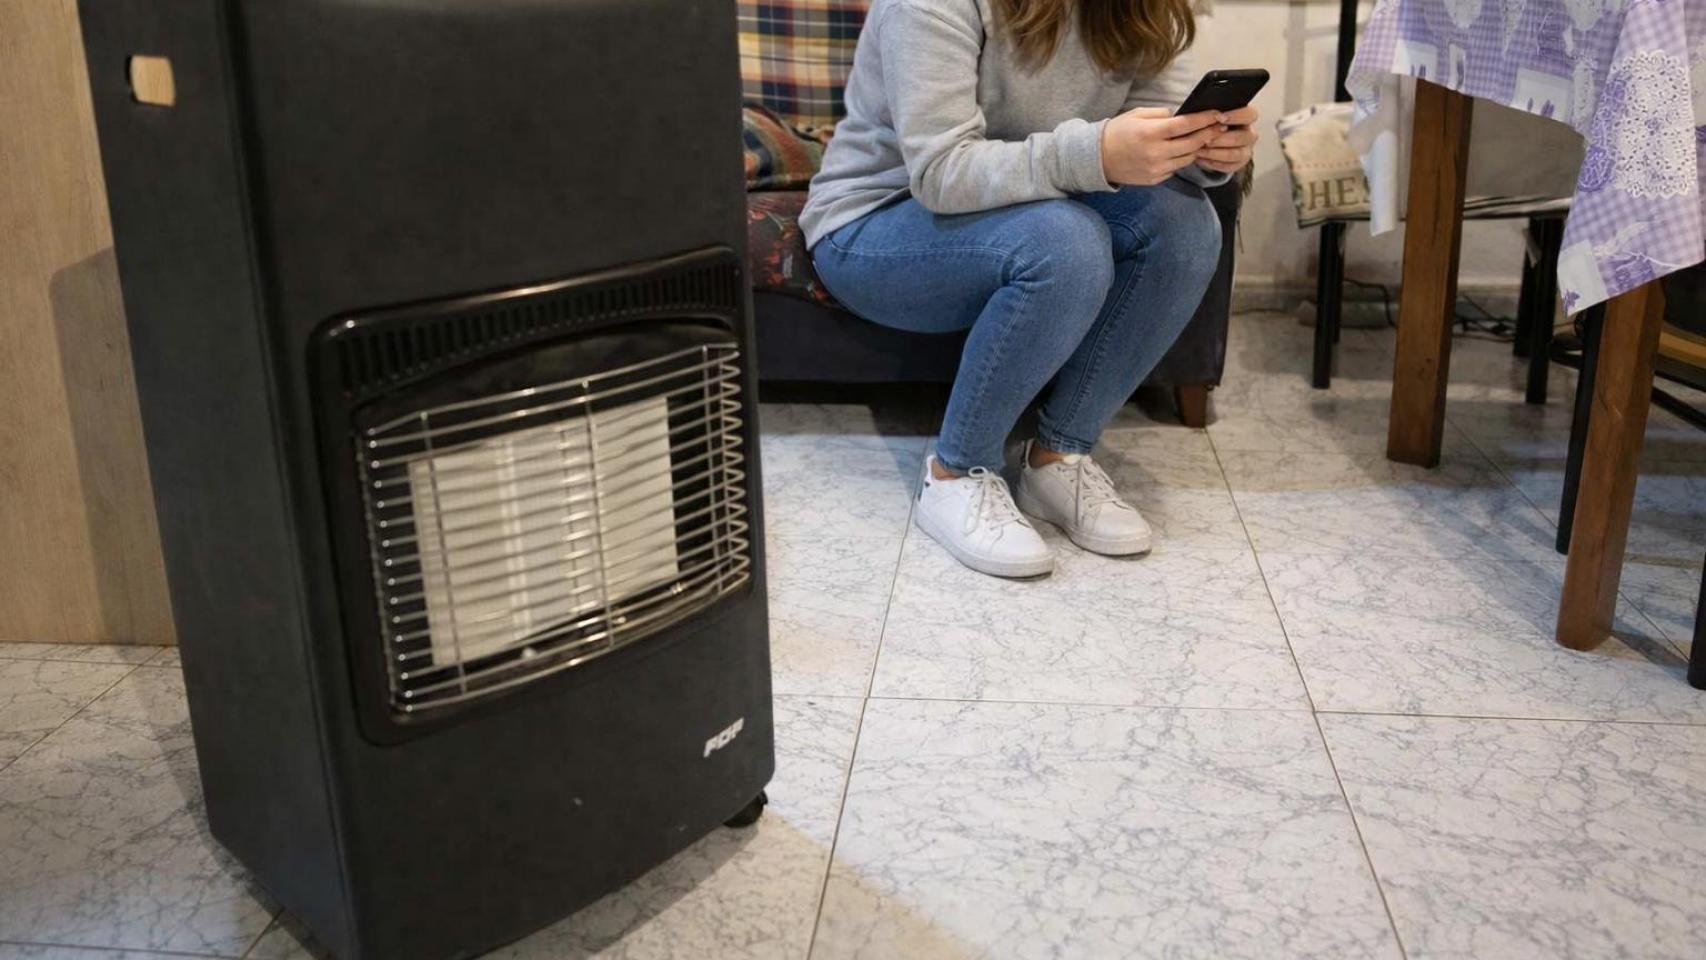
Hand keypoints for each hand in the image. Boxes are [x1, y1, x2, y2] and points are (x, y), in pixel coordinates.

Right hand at [1100, 107, 1226, 185]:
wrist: (1097, 158)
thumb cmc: (1118, 132)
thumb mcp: (1137, 114)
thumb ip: (1161, 114)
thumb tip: (1181, 116)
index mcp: (1151, 132)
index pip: (1185, 125)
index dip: (1205, 119)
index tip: (1218, 114)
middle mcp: (1156, 152)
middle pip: (1192, 143)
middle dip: (1209, 134)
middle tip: (1220, 126)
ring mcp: (1156, 168)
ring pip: (1188, 158)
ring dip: (1198, 148)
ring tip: (1204, 138)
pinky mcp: (1155, 179)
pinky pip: (1176, 168)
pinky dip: (1181, 159)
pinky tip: (1183, 152)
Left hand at [1195, 105, 1258, 173]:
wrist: (1208, 142)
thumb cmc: (1211, 124)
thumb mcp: (1212, 116)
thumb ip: (1213, 114)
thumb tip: (1207, 115)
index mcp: (1246, 118)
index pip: (1249, 115)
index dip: (1235, 116)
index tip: (1218, 118)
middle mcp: (1249, 134)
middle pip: (1242, 137)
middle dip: (1221, 139)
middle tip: (1205, 139)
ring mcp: (1246, 150)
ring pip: (1236, 154)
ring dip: (1215, 153)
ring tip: (1199, 151)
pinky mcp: (1239, 163)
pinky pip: (1229, 166)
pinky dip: (1213, 163)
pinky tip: (1201, 159)